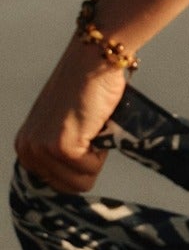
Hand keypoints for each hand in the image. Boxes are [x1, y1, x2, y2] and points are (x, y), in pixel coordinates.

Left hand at [13, 38, 128, 192]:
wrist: (93, 62)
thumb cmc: (87, 89)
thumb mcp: (64, 126)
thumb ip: (62, 150)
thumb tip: (78, 178)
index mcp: (26, 147)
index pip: (58, 184)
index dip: (80, 165)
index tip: (83, 139)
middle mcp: (28, 150)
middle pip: (70, 187)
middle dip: (89, 164)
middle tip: (89, 132)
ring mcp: (42, 149)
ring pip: (81, 182)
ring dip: (96, 157)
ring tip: (91, 127)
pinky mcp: (61, 147)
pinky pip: (90, 169)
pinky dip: (101, 151)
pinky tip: (95, 125)